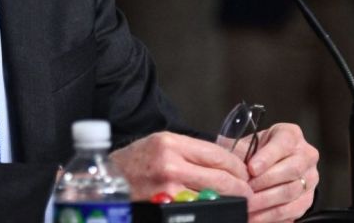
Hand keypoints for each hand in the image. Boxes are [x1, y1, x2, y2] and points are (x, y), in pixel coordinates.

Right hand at [110, 131, 252, 202]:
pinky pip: (200, 210)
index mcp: (170, 143)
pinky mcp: (165, 208)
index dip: (238, 166)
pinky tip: (215, 210)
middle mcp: (170, 164)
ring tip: (237, 204)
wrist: (105, 181)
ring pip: (214, 197)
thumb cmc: (133, 163)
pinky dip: (212, 210)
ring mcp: (168, 190)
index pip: (219, 155)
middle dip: (241, 188)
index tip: (244, 174)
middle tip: (248, 194)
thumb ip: (190, 152)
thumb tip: (224, 164)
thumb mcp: (159, 144)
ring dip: (230, 202)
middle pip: (222, 178)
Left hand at [243, 123, 318, 222]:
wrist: (269, 166)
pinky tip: (256, 216)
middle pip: (291, 170)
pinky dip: (272, 215)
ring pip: (291, 191)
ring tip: (247, 205)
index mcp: (290, 135)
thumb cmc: (257, 153)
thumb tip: (229, 163)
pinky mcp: (308, 198)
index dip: (267, 157)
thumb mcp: (247, 144)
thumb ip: (239, 150)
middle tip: (245, 190)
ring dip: (266, 201)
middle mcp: (306, 154)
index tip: (251, 168)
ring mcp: (310, 177)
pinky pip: (292, 210)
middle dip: (265, 182)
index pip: (283, 144)